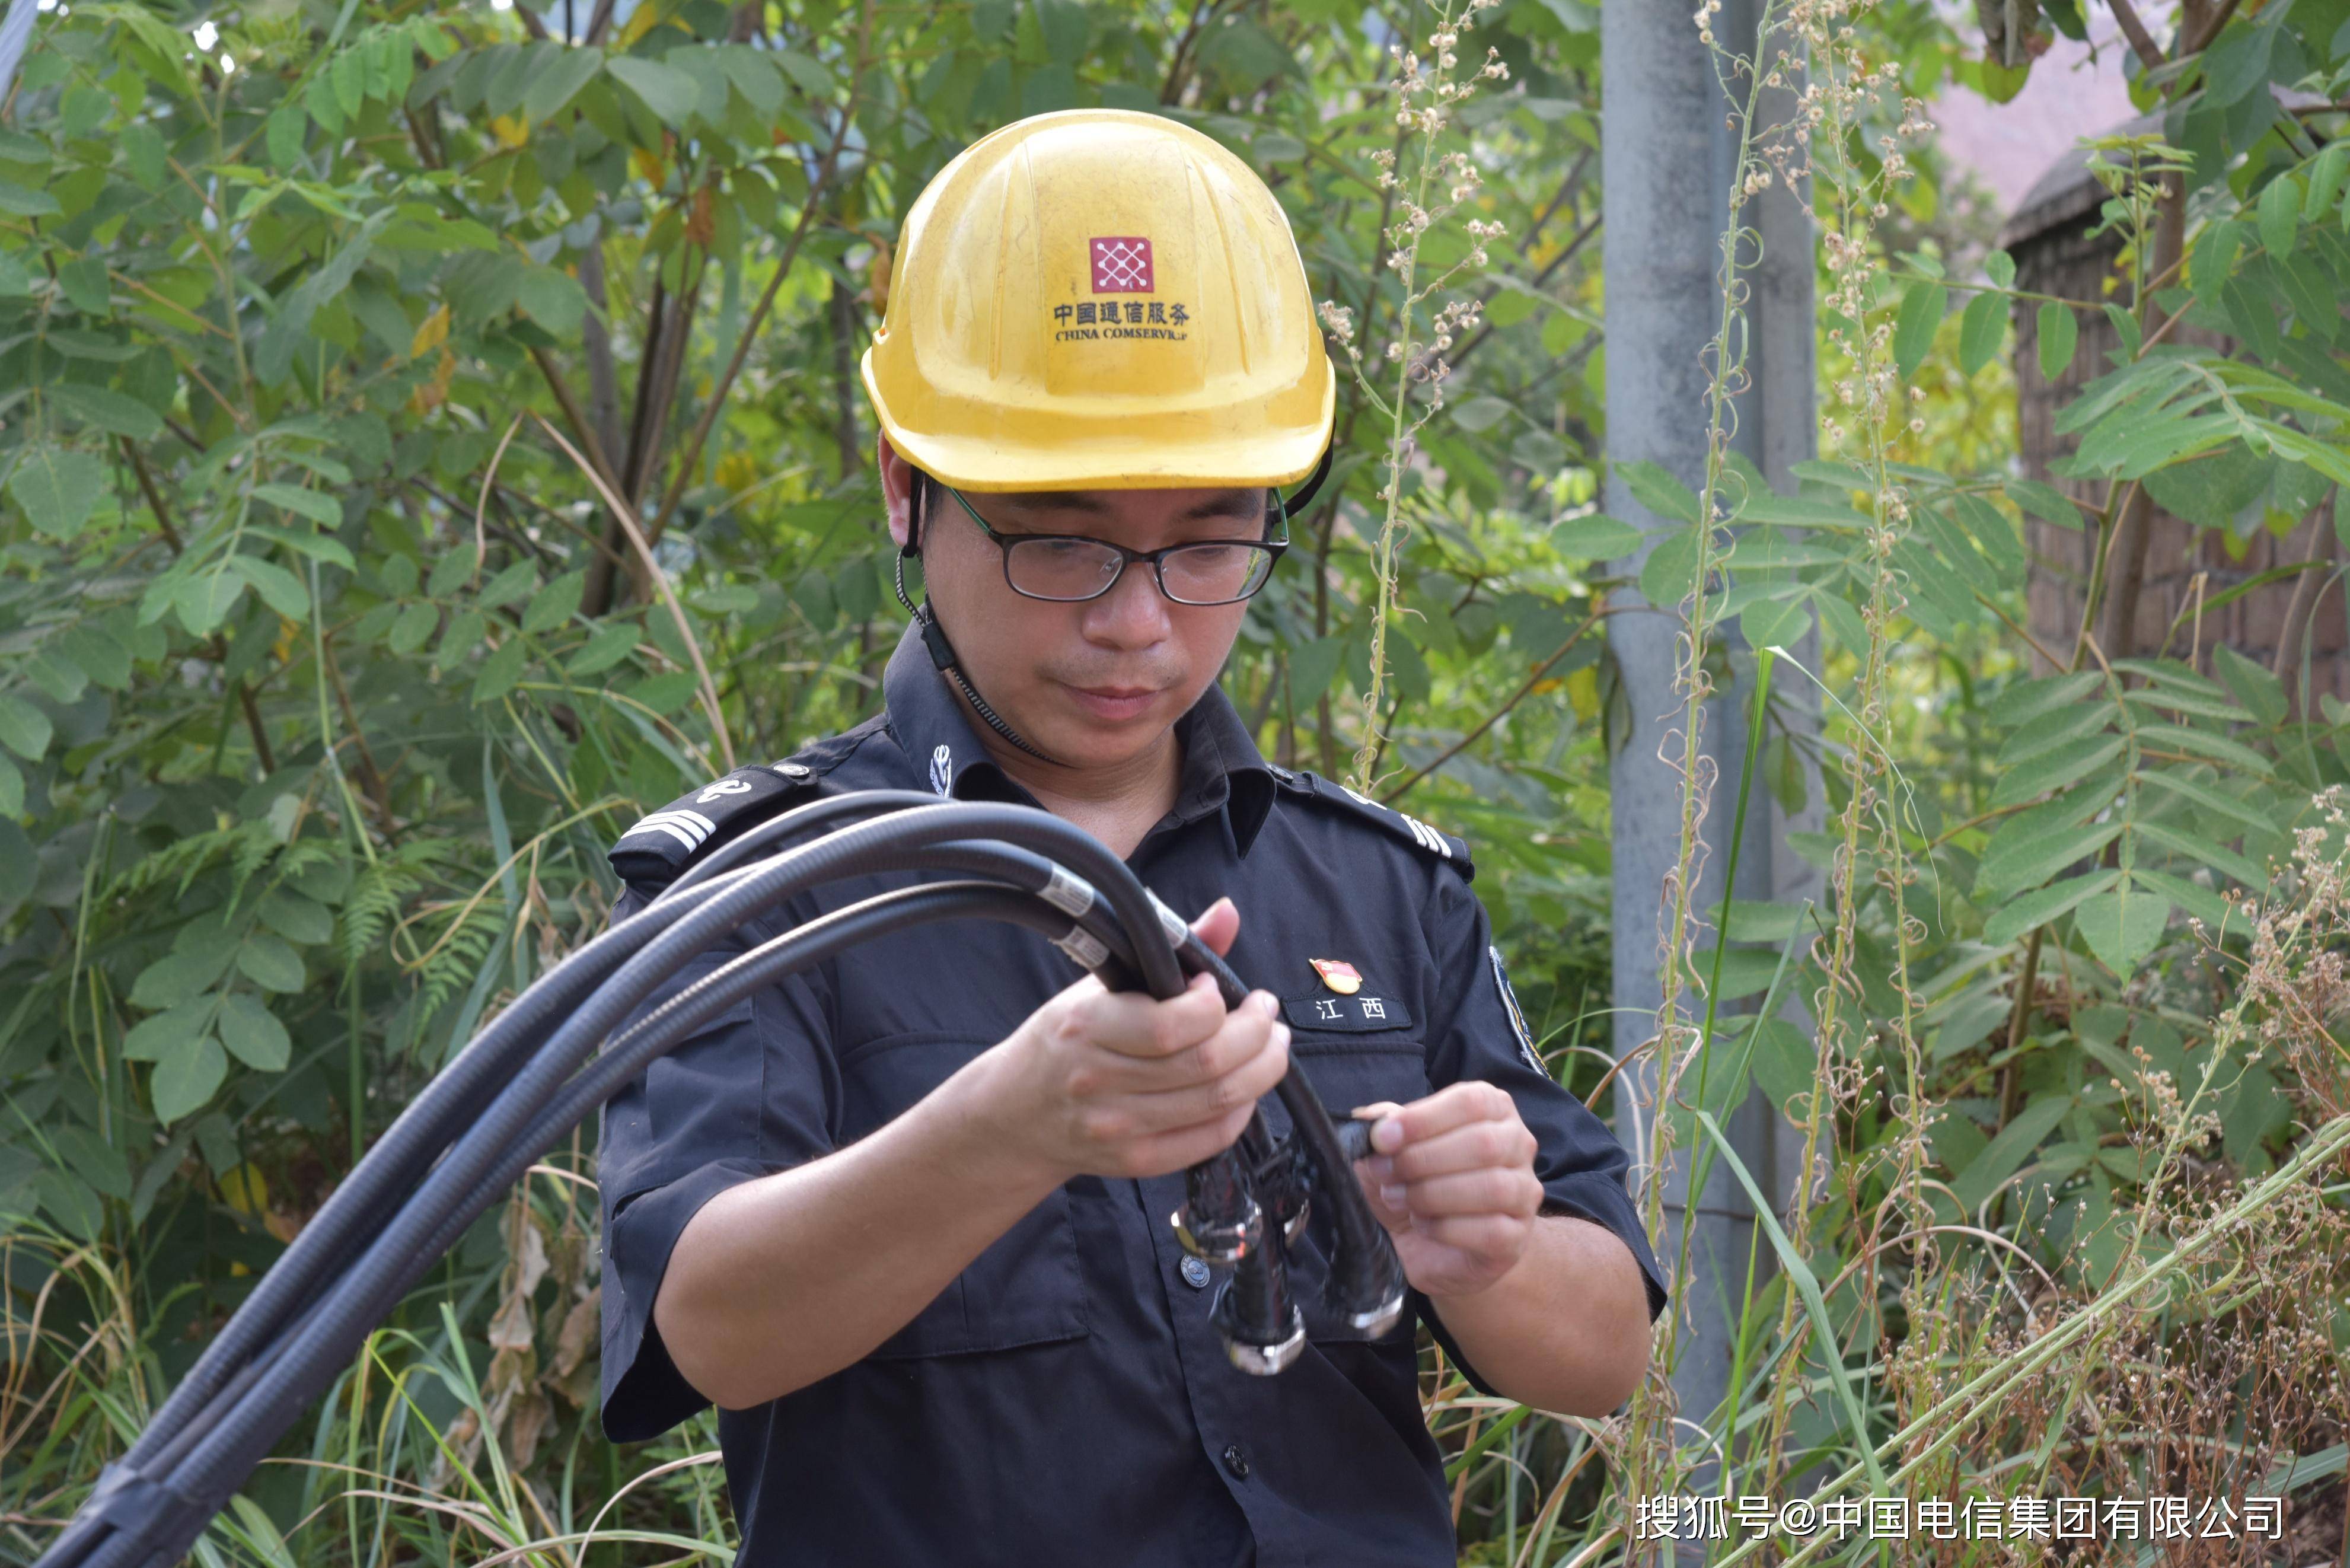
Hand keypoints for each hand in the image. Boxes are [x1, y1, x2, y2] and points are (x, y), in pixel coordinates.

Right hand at [971, 898, 1290, 1183]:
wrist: (1016, 1114)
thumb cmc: (1065, 1040)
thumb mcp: (1100, 986)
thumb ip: (1169, 949)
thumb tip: (1228, 912)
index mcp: (1087, 1027)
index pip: (1172, 1025)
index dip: (1213, 1003)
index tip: (1215, 987)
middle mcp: (1099, 1081)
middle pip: (1207, 1065)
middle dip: (1257, 1034)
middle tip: (1266, 1014)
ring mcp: (1118, 1128)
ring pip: (1218, 1102)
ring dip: (1261, 1069)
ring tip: (1269, 1045)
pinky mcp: (1136, 1162)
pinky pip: (1210, 1138)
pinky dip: (1241, 1109)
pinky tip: (1245, 1085)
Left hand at [1352, 1083, 1543, 1298]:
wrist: (1433, 1244)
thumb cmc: (1415, 1181)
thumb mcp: (1391, 1148)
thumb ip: (1385, 1125)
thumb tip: (1372, 1118)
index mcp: (1492, 1109)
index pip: (1470, 1102)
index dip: (1422, 1119)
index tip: (1381, 1138)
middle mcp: (1518, 1145)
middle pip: (1483, 1143)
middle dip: (1422, 1159)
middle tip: (1385, 1173)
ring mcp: (1524, 1192)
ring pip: (1492, 1187)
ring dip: (1432, 1194)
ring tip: (1398, 1198)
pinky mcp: (1517, 1237)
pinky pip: (1491, 1230)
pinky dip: (1445, 1228)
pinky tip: (1421, 1224)